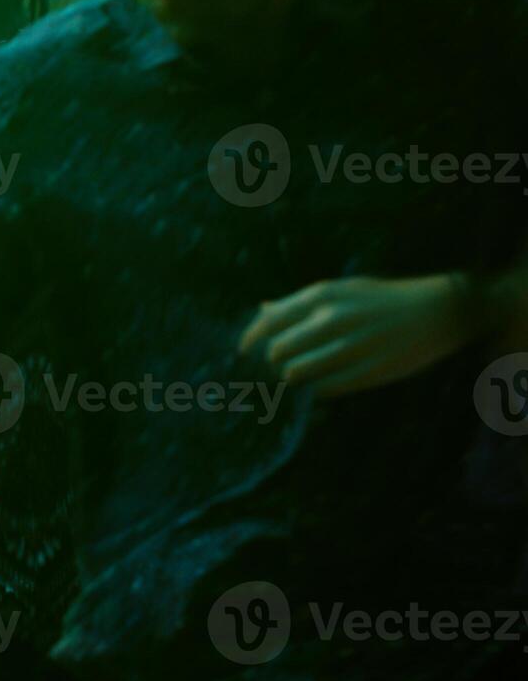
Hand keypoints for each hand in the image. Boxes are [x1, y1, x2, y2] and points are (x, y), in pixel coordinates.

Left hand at [239, 274, 476, 395]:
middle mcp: (332, 320)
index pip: (268, 322)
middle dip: (274, 362)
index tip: (242, 353)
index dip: (249, 340)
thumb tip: (261, 311)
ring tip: (302, 375)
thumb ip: (298, 303)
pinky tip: (324, 383)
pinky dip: (318, 389)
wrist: (437, 311)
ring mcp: (352, 347)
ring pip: (297, 373)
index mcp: (321, 296)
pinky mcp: (370, 371)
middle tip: (280, 365)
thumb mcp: (338, 290)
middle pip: (278, 352)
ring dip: (294, 378)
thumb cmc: (379, 299)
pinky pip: (325, 388)